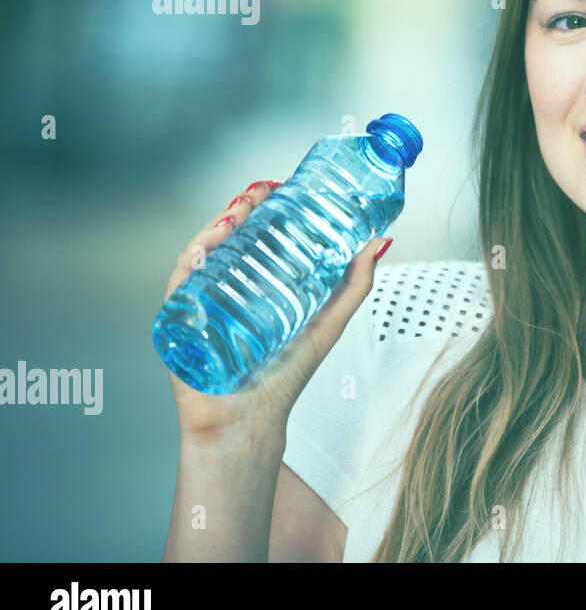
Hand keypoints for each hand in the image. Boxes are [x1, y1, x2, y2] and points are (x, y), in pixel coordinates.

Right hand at [161, 180, 389, 445]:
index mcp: (255, 284)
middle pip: (228, 238)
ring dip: (217, 226)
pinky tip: (211, 244)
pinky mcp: (180, 322)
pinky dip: (193, 258)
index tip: (280, 186)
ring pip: (203, 253)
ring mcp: (200, 303)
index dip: (264, 208)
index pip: (255, 235)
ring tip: (239, 211)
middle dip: (242, 208)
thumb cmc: (285, 377)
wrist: (251, 423)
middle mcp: (224, 288)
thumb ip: (355, 286)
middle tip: (261, 191)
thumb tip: (381, 242)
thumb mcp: (328, 322)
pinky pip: (180, 283)